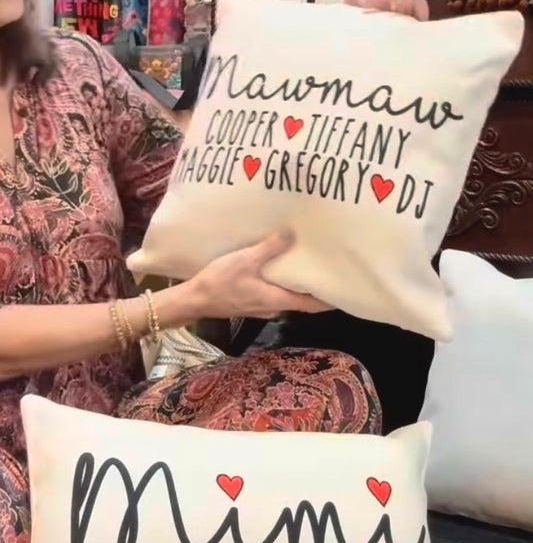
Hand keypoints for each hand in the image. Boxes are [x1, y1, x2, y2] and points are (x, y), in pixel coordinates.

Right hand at [186, 232, 331, 319]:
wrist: (194, 300)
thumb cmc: (220, 282)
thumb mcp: (245, 260)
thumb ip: (269, 248)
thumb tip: (292, 235)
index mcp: (278, 300)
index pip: (312, 304)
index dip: (329, 300)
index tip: (346, 291)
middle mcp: (274, 307)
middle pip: (302, 301)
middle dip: (315, 288)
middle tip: (328, 271)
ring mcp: (262, 308)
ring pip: (287, 297)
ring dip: (297, 285)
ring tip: (306, 266)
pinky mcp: (251, 303)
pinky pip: (273, 294)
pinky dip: (282, 285)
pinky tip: (279, 271)